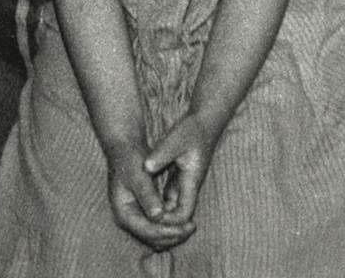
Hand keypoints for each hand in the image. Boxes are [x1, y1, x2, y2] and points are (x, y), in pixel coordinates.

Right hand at [103, 141, 193, 250]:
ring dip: (173, 233)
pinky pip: (158, 227)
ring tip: (191, 225)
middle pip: (152, 238)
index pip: (147, 231)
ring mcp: (135, 217)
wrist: (124, 148)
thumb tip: (158, 216)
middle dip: (173, 235)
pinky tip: (185, 219)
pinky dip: (170, 226)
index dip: (167, 231)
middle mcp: (128, 220)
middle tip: (192, 227)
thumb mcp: (139, 175)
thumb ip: (147, 196)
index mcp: (124, 213)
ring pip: (156, 236)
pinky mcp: (142, 213)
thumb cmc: (130, 159)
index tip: (185, 227)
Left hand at [142, 112, 218, 233]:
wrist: (204, 119)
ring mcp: (184, 183)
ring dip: (160, 215)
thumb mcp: (175, 139)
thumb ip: (161, 154)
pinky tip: (144, 201)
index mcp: (191, 181)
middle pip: (178, 217)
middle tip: (141, 224)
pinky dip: (159, 204)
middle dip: (163, 224)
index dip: (168, 222)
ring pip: (173, 208)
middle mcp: (189, 186)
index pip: (183, 214)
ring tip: (139, 217)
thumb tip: (146, 167)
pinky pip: (169, 198)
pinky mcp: (179, 177)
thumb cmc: (192, 129)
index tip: (152, 218)